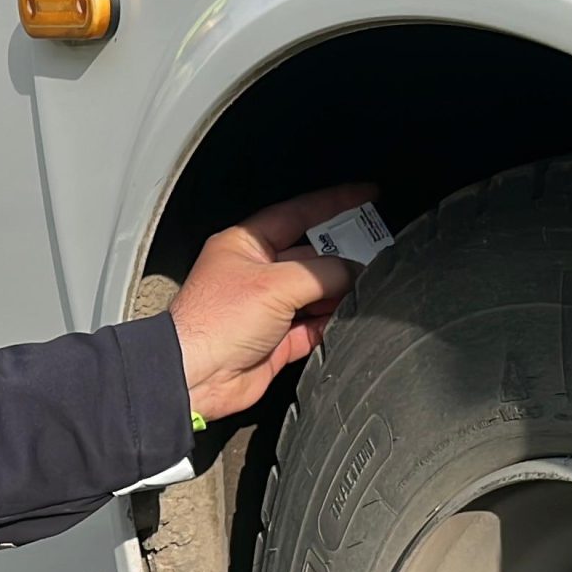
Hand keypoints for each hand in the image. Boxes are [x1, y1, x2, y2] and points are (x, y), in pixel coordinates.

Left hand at [168, 185, 376, 422]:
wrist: (195, 376)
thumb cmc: (212, 323)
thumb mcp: (275, 284)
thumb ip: (324, 274)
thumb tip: (354, 272)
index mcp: (246, 244)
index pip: (297, 213)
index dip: (334, 203)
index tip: (366, 195)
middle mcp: (256, 273)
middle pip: (312, 256)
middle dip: (342, 257)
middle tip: (375, 254)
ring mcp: (266, 307)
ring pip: (316, 293)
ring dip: (339, 293)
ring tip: (364, 289)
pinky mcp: (276, 340)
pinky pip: (314, 326)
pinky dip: (330, 323)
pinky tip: (345, 318)